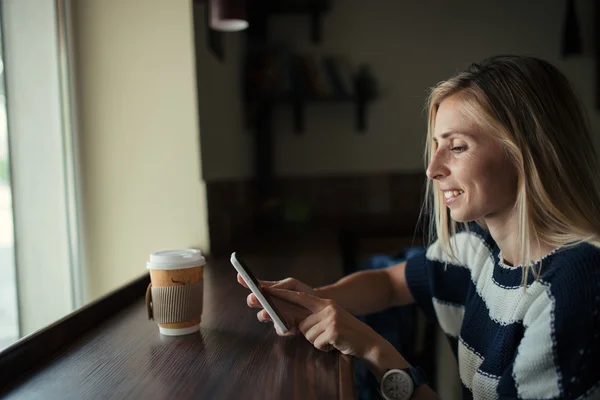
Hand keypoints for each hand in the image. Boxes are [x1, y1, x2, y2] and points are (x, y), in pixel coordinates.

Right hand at [237, 274, 314, 321]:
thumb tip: (265, 287)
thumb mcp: (292, 285)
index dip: (245, 281)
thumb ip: (279, 286)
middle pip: (253, 303)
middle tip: (255, 297)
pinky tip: (291, 326)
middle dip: (253, 300)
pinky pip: (279, 329)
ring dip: (265, 314)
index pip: (254, 287)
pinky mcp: (284, 328)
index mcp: (269, 292)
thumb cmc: (303, 293)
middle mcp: (268, 304)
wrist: (319, 306)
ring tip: (269, 312)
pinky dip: (284, 327)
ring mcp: (275, 316)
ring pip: (263, 316)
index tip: (240, 276)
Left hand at [265, 287, 385, 359]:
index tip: (266, 290)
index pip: (299, 297)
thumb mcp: (330, 320)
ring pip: (307, 334)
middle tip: (322, 334)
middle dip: (307, 332)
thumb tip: (291, 322)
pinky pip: (317, 343)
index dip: (282, 294)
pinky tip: (335, 344)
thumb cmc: (345, 334)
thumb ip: (313, 317)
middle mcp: (327, 307)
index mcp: (325, 302)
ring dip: (317, 341)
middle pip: (301, 322)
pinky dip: (324, 348)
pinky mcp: (334, 330)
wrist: (369, 342)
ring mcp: (331, 318)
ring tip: (331, 339)